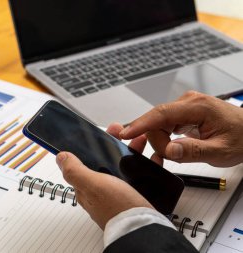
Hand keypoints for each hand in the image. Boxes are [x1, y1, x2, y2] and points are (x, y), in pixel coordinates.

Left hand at [56, 123, 153, 229]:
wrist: (145, 228)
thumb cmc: (119, 209)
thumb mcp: (93, 185)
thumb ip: (75, 171)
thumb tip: (60, 157)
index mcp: (86, 187)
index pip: (83, 160)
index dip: (90, 145)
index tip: (100, 132)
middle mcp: (100, 189)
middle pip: (103, 160)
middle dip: (113, 143)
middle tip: (122, 132)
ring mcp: (117, 191)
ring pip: (121, 165)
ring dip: (129, 150)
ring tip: (139, 141)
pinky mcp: (133, 194)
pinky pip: (135, 174)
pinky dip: (140, 165)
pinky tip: (147, 159)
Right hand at [120, 91, 242, 166]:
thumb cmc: (242, 137)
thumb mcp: (221, 151)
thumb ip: (194, 151)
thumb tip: (170, 150)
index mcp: (197, 107)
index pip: (161, 114)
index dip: (140, 124)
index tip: (124, 134)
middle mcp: (188, 103)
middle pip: (156, 121)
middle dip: (156, 141)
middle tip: (165, 157)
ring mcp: (184, 108)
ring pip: (158, 124)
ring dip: (158, 141)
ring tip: (166, 155)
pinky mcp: (183, 114)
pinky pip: (164, 126)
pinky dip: (162, 139)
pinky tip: (166, 149)